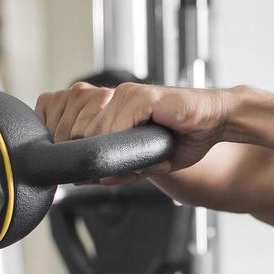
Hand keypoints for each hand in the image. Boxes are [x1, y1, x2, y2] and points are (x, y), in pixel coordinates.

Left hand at [34, 81, 232, 182]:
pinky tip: (139, 144)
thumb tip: (92, 180)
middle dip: (81, 151)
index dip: (59, 138)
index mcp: (104, 106)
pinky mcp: (142, 96)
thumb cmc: (184, 137)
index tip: (74, 161)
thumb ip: (118, 169)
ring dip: (104, 148)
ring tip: (129, 155)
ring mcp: (125, 93)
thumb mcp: (145, 162)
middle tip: (106, 166)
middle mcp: (110, 95)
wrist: (216, 122)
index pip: (57, 112)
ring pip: (88, 126)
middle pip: (68, 124)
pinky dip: (121, 138)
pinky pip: (116, 122)